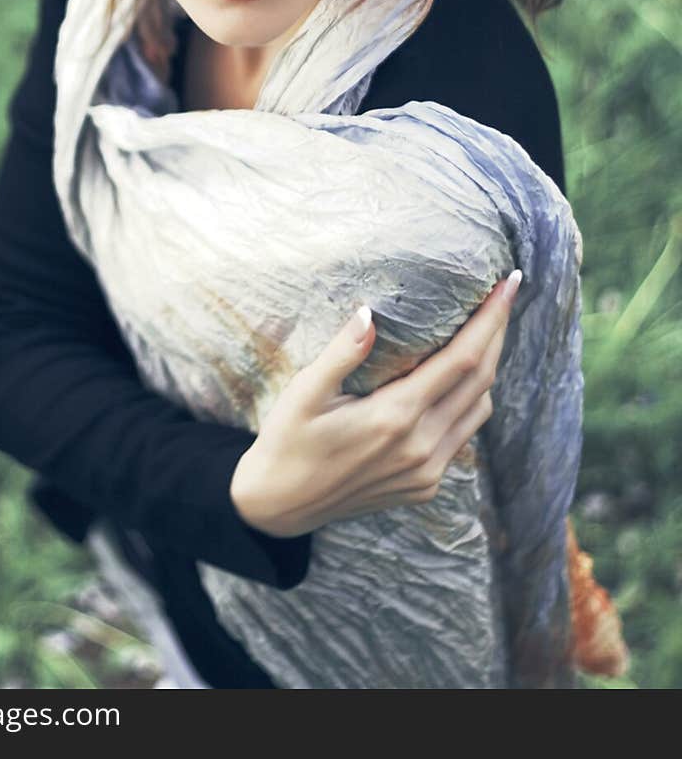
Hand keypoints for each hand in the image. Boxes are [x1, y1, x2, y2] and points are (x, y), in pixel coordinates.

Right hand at [230, 270, 521, 537]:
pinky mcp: (424, 486)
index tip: (510, 283)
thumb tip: (369, 313)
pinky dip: (469, 400)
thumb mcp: (304, 392)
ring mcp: (427, 472)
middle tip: (505, 293)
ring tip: (483, 331)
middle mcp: (421, 447)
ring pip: (480, 409)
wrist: (280, 505)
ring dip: (488, 368)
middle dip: (498, 333)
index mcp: (395, 417)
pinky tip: (455, 379)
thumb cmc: (287, 441)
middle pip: (482, 380)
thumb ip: (341, 353)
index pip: (463, 360)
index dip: (491, 319)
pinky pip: (463, 434)